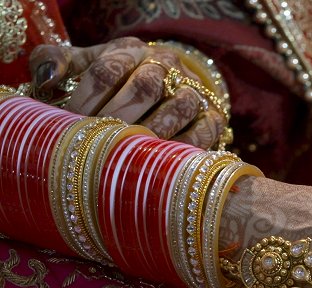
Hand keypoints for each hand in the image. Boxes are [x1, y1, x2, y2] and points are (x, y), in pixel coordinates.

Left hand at [29, 37, 226, 148]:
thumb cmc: (118, 80)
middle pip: (146, 87)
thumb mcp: (88, 64)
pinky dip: (184, 146)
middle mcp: (167, 66)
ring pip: (178, 107)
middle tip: (99, 142)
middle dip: (119, 118)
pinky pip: (203, 132)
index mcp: (132, 51)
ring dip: (153, 131)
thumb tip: (47, 78)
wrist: (170, 85)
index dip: (87, 99)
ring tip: (130, 152)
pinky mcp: (212, 117)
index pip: (109, 69)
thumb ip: (58, 62)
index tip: (72, 123)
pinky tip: (162, 159)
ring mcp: (193, 91)